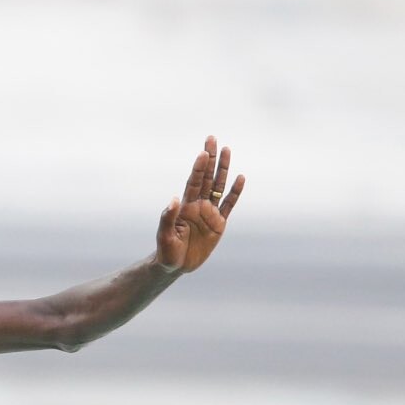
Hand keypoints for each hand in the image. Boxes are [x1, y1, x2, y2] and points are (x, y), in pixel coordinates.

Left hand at [155, 135, 244, 272]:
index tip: (203, 153)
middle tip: (212, 139)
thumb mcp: (164, 236)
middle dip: (210, 159)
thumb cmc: (167, 251)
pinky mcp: (218, 224)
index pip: (194, 182)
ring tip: (227, 150)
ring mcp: (209, 213)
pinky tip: (240, 178)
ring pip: (219, 187)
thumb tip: (174, 200)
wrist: (176, 265)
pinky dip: (235, 192)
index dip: (199, 168)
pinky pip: (229, 205)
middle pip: (207, 178)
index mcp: (185, 206)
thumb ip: (168, 218)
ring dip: (223, 169)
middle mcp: (198, 205)